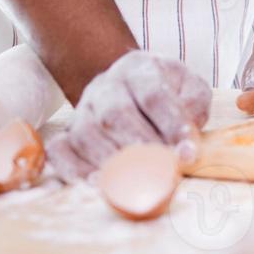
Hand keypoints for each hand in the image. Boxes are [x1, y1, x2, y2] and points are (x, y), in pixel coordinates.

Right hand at [46, 50, 209, 182]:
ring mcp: (82, 108)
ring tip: (130, 183)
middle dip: (139, 146)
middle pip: (115, 114)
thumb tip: (186, 140)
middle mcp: (105, 85)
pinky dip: (74, 170)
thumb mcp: (190, 88)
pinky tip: (95, 185)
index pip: (153, 94)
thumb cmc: (167, 91)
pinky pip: (59, 150)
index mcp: (139, 68)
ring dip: (110, 161)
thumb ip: (194, 107)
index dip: (170, 125)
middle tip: (159, 170)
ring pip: (86, 133)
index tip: (187, 154)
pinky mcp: (66, 132)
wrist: (131, 87)